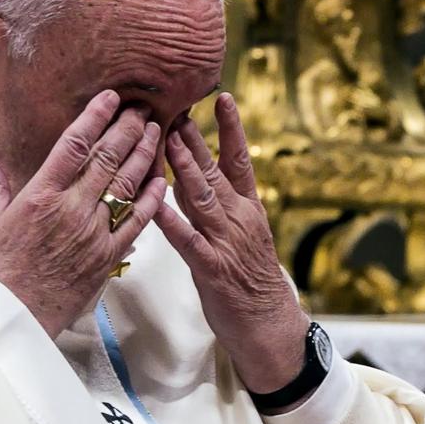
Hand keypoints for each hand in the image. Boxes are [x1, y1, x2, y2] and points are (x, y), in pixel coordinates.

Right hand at [0, 90, 166, 338]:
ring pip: (127, 185)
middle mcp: (70, 209)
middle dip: (127, 129)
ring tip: (156, 132)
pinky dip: (151, 199)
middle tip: (142, 108)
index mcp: (39, 195)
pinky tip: (160, 180)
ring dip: (144, 154)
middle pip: (107, 158)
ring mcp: (93, 233)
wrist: (10, 317)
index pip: (74, 145)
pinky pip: (137, 223)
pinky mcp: (106, 257)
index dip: (95, 117)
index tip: (110, 98)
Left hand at [155, 93, 309, 395]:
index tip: (222, 97)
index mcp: (247, 208)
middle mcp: (239, 218)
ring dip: (184, 168)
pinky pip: (188, 240)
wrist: (269, 326)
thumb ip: (211, 204)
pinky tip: (155, 204)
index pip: (240, 160)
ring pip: (203, 197)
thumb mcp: (235, 233)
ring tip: (168, 139)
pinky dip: (171, 221)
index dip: (231, 128)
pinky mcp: (212, 268)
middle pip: (215, 171)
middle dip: (195, 138)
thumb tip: (183, 173)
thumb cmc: (246, 278)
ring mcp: (226, 242)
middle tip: (176, 106)